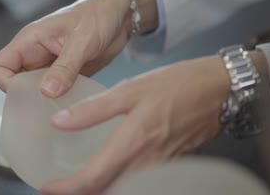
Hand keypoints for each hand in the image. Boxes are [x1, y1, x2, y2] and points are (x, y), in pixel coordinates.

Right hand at [0, 0, 156, 97]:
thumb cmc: (98, 15)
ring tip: (61, 112)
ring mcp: (49, 66)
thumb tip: (46, 92)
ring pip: (32, 91)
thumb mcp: (82, 41)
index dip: (5, 84)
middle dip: (26, 98)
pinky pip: (53, 93)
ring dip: (43, 102)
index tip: (27, 96)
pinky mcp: (64, 75)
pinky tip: (72, 108)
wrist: (120, 14)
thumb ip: (65, 67)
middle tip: (47, 110)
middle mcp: (34, 55)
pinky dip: (59, 102)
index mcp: (29, 41)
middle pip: (13, 83)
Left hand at [41, 55, 237, 194]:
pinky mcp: (171, 165)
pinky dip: (120, 184)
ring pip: (124, 191)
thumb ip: (93, 109)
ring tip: (80, 182)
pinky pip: (140, 184)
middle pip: (107, 193)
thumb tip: (59, 121)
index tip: (48, 187)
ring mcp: (161, 168)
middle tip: (61, 187)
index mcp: (133, 143)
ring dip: (99, 191)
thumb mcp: (131, 90)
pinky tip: (111, 172)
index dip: (67, 189)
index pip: (93, 179)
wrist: (221, 89)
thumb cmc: (178, 85)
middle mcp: (147, 163)